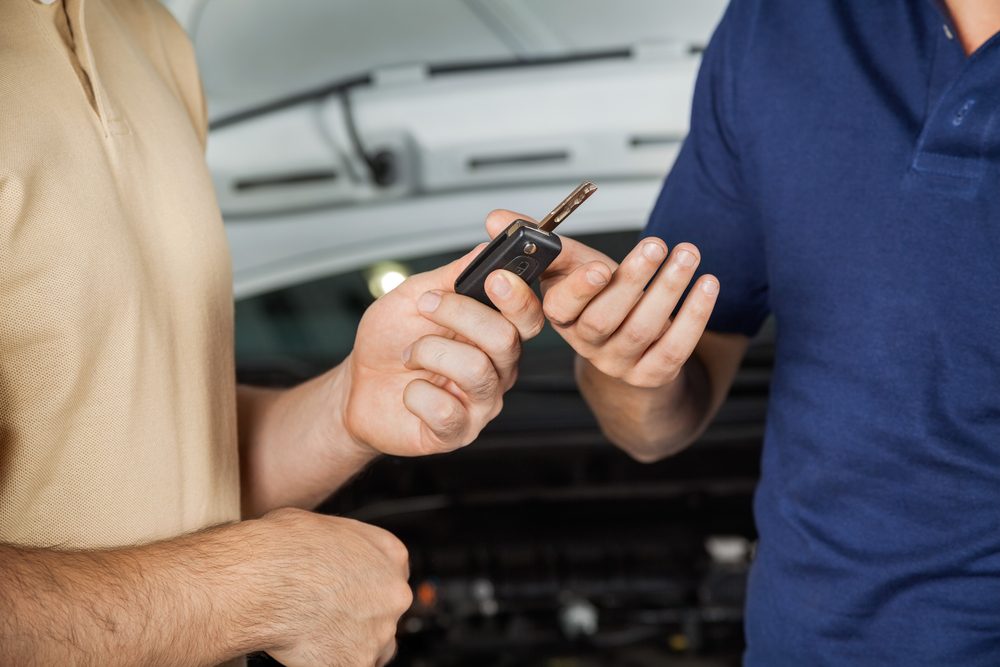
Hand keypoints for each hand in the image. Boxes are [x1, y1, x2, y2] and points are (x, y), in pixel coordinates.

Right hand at [257, 508, 411, 666]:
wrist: (262, 581)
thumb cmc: (281, 549)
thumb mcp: (319, 524)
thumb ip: (340, 544)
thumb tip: (326, 548)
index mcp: (390, 554)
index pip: (392, 576)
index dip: (367, 588)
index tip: (350, 595)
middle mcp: (393, 592)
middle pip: (386, 612)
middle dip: (362, 617)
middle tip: (329, 616)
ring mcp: (380, 630)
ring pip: (374, 646)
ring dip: (351, 644)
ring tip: (317, 636)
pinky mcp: (357, 663)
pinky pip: (350, 666)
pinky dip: (330, 663)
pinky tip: (309, 652)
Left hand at [343, 244, 543, 456]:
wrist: (357, 387)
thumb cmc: (389, 342)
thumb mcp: (413, 296)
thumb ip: (451, 275)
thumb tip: (485, 248)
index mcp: (494, 331)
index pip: (528, 315)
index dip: (518, 296)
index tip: (495, 278)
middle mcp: (497, 367)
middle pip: (506, 338)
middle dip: (458, 315)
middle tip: (425, 307)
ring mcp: (481, 402)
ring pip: (476, 369)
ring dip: (429, 352)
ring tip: (410, 355)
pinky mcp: (457, 432)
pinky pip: (445, 409)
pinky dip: (415, 393)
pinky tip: (409, 391)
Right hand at [485, 210, 719, 388]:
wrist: (630, 352)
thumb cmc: (597, 299)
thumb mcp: (569, 267)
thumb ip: (539, 240)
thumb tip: (495, 217)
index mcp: (560, 318)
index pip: (559, 308)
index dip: (578, 289)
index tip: (597, 265)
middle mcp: (586, 345)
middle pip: (604, 318)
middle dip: (632, 281)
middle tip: (656, 245)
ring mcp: (619, 363)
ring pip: (642, 330)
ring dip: (668, 290)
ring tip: (687, 254)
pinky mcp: (653, 374)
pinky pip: (675, 349)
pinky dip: (694, 315)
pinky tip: (708, 284)